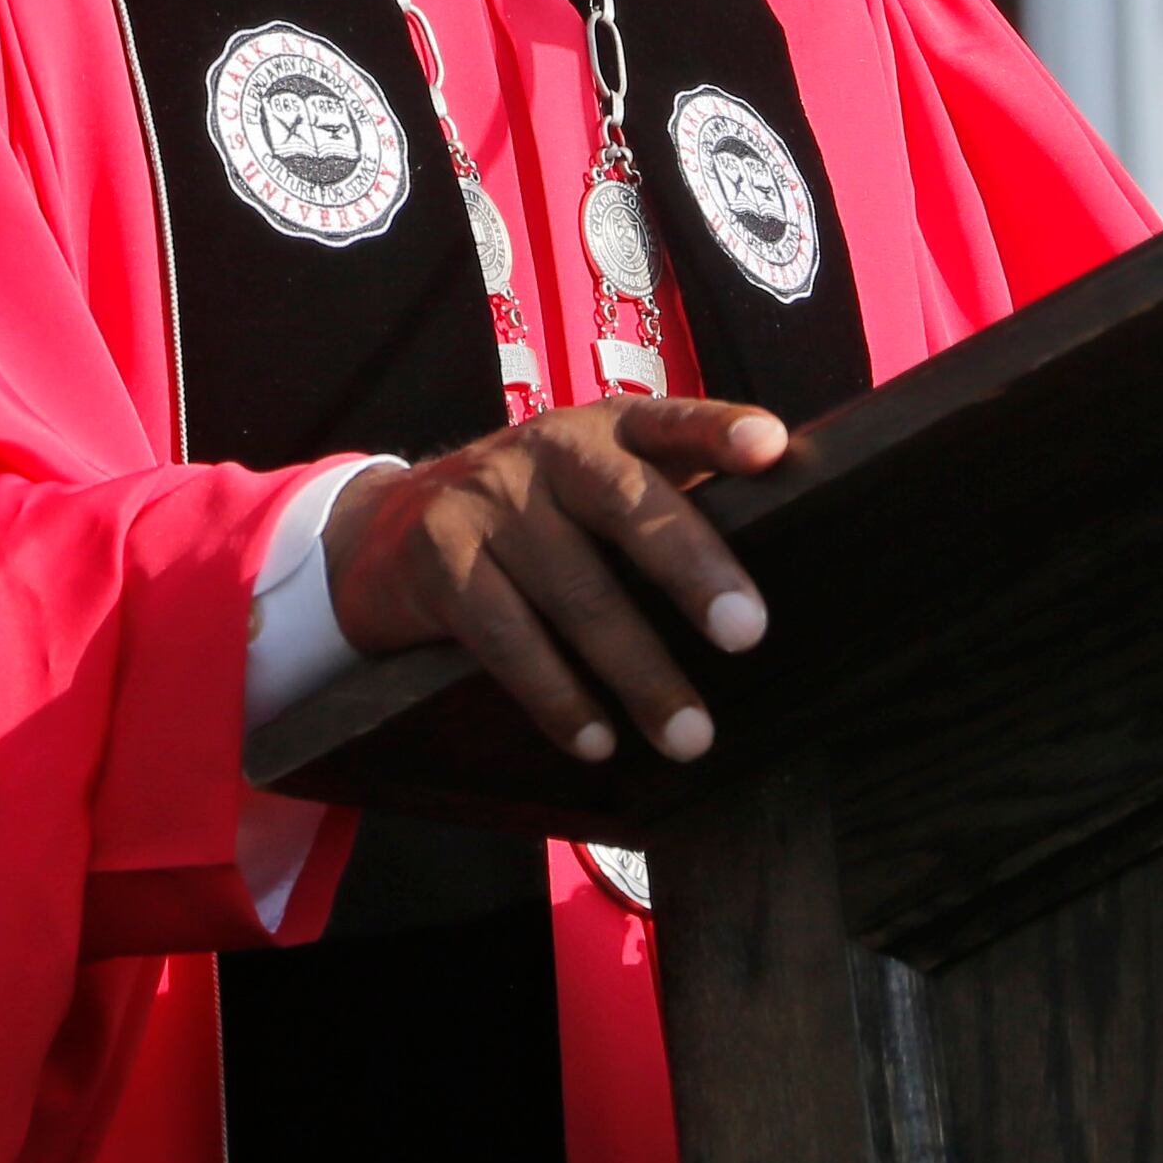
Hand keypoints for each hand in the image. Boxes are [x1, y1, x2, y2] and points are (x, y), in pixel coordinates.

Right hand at [321, 397, 788, 762]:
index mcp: (603, 431)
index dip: (718, 431)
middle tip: (747, 633)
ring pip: (574, 591)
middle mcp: (548, 451)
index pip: (669, 422)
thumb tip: (781, 555)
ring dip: (637, 672)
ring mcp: (487, 501)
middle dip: (691, 568)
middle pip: (626, 504)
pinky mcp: (439, 559)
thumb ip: (667, 505)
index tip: (771, 448)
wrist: (381, 531)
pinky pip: (507, 638)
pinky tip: (597, 741)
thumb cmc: (530, 517)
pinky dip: (557, 697)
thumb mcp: (589, 489)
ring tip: (689, 735)